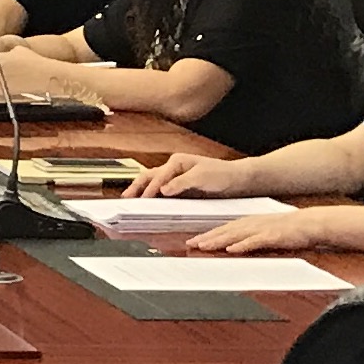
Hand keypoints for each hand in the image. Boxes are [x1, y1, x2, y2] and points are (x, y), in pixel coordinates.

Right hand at [126, 153, 255, 200]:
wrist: (238, 179)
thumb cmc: (222, 174)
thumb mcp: (202, 177)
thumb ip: (181, 183)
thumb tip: (163, 189)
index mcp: (176, 161)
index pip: (157, 176)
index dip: (148, 189)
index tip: (142, 200)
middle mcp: (173, 167)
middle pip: (149, 176)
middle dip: (136, 186)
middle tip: (126, 198)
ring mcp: (176, 177)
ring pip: (153, 181)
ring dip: (141, 189)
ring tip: (131, 199)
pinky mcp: (181, 186)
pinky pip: (162, 189)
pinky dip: (152, 194)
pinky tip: (148, 201)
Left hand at [183, 209, 322, 254]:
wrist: (309, 224)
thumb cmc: (288, 229)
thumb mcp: (264, 230)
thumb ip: (249, 237)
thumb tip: (233, 246)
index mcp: (249, 223)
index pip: (223, 229)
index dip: (207, 235)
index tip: (192, 241)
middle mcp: (251, 224)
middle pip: (225, 231)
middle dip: (206, 238)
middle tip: (190, 244)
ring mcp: (261, 230)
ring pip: (235, 235)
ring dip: (218, 241)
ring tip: (203, 246)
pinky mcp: (272, 236)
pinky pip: (255, 241)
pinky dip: (242, 245)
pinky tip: (231, 249)